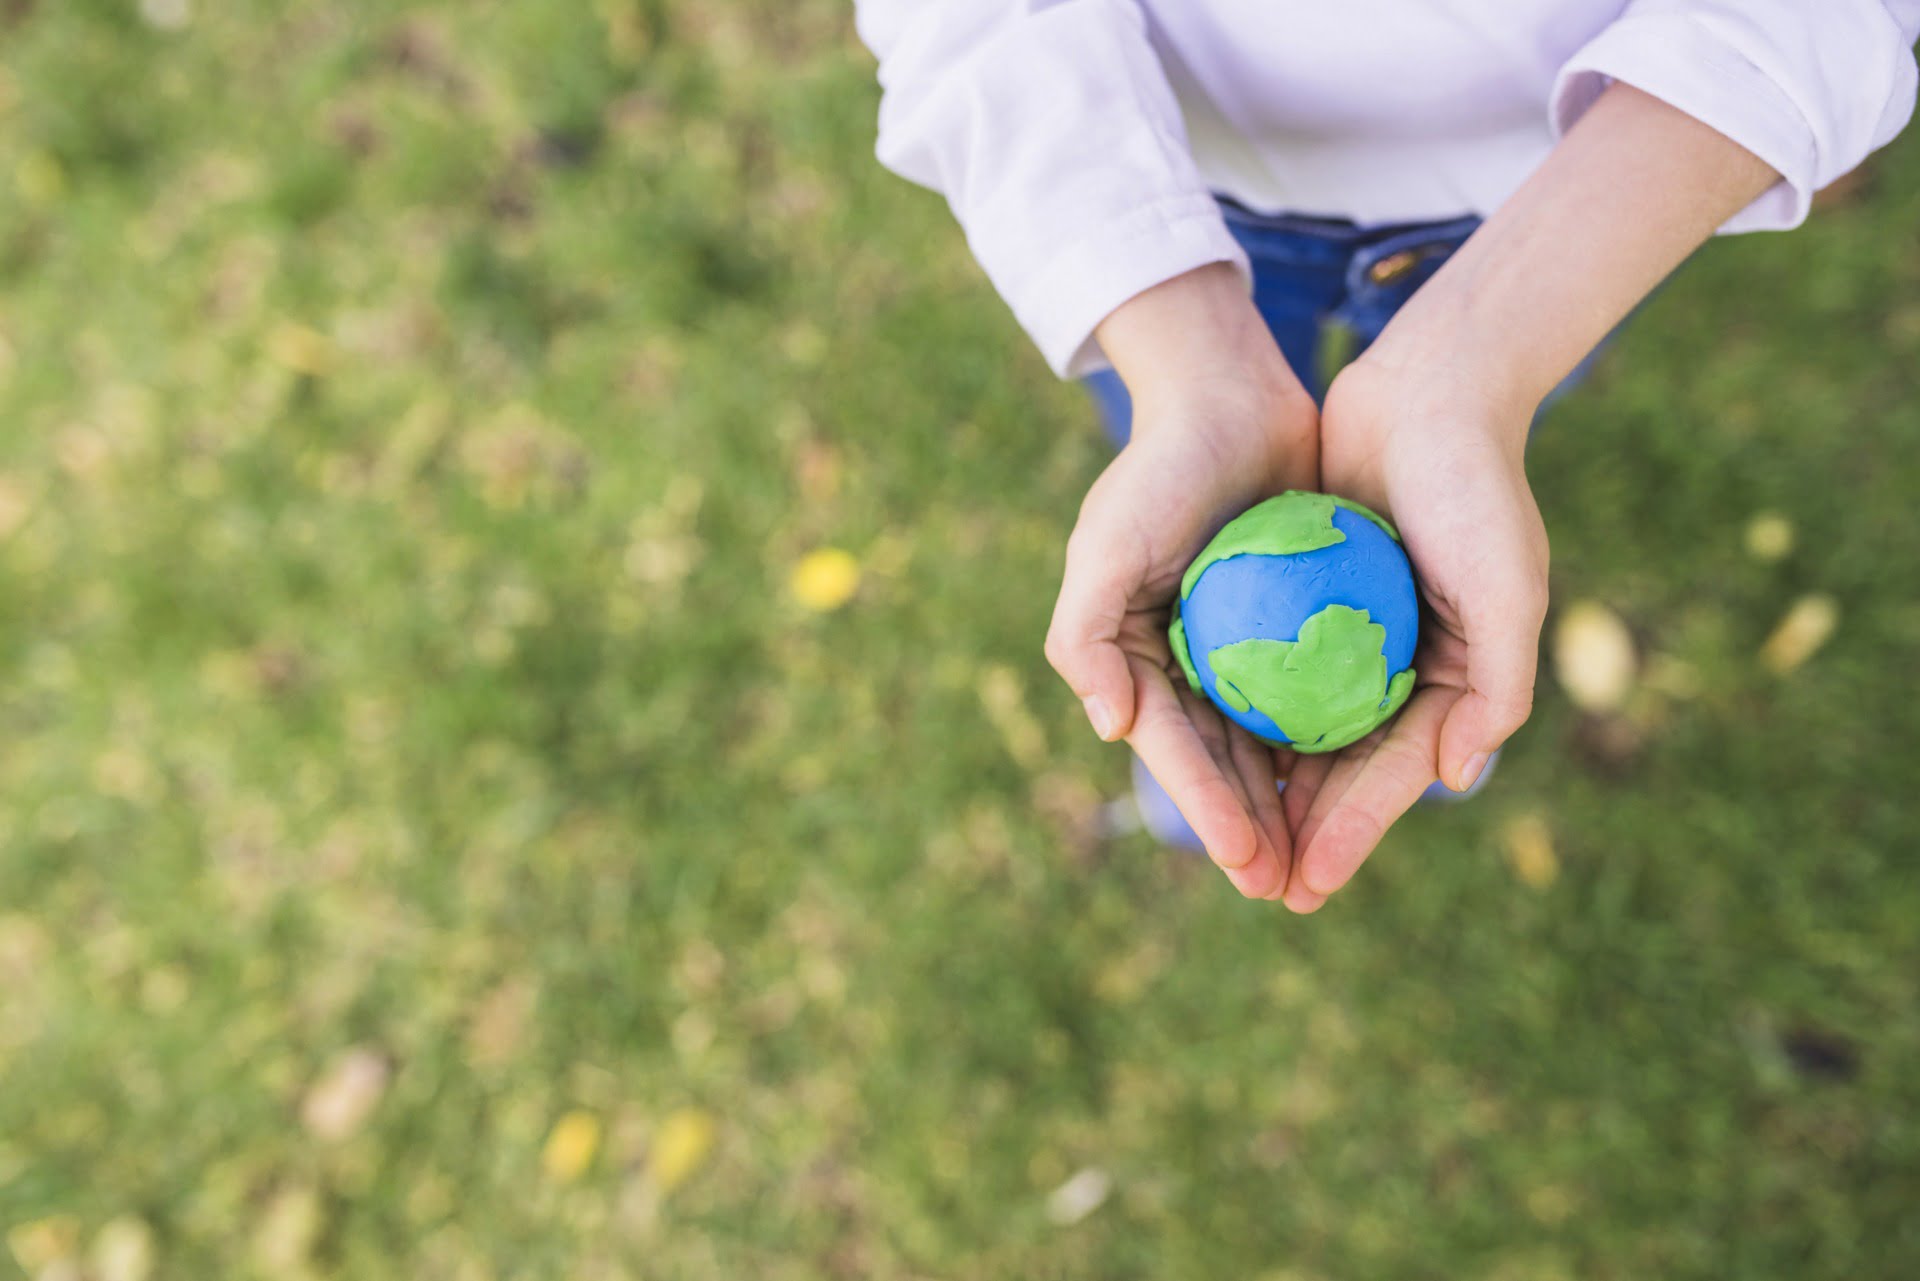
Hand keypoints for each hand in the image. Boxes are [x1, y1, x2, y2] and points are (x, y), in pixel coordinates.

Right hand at [1046, 265, 1319, 898]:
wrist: (1229, 393)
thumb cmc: (1158, 470)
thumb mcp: (1105, 545)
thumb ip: (1087, 635)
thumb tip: (1111, 728)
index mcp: (1139, 658)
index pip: (1177, 749)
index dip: (1209, 810)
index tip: (1249, 861)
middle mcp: (1189, 661)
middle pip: (1226, 762)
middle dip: (1254, 832)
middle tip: (1289, 891)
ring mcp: (1244, 644)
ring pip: (1274, 741)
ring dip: (1296, 805)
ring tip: (1327, 863)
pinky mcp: (1296, 620)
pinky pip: (1318, 691)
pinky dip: (1334, 736)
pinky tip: (1370, 777)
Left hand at [1275, 349, 1547, 911]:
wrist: (1431, 388)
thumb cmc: (1477, 488)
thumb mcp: (1508, 585)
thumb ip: (1495, 686)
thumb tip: (1458, 778)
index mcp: (1454, 680)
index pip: (1394, 775)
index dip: (1353, 833)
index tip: (1309, 885)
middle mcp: (1403, 667)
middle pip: (1341, 767)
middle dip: (1304, 832)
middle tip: (1261, 890)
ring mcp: (1352, 635)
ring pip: (1299, 728)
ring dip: (1266, 787)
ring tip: (1228, 845)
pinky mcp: (1306, 598)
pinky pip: (1268, 667)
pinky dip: (1244, 710)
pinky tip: (1201, 747)